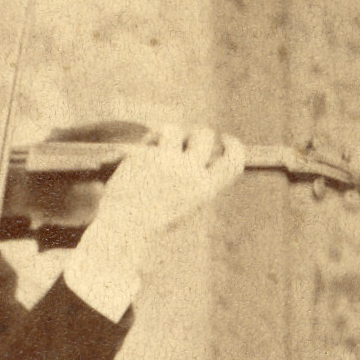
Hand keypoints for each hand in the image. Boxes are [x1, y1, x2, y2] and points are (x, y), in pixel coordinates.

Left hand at [85, 123, 245, 260]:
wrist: (125, 228)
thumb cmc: (154, 220)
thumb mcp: (185, 203)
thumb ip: (198, 180)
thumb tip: (207, 151)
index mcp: (205, 190)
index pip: (234, 160)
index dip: (233, 145)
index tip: (224, 139)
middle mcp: (191, 174)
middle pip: (204, 135)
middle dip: (195, 133)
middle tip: (184, 141)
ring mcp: (168, 163)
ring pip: (176, 130)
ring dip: (169, 135)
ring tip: (158, 150)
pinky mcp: (147, 157)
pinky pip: (153, 137)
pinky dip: (150, 141)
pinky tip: (142, 155)